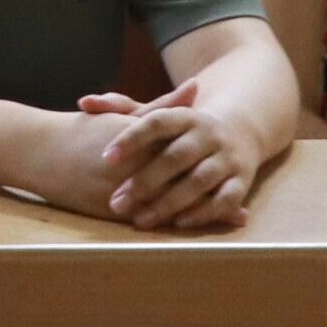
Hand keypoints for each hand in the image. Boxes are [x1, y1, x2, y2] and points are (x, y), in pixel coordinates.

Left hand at [71, 79, 262, 230]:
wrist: (239, 131)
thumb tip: (83, 102)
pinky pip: (225, 199)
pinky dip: (203, 212)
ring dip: (169, 202)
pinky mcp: (242, 180)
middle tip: (115, 202)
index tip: (105, 158)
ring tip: (140, 220)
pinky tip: (178, 224)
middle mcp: (208, 134)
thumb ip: (120, 108)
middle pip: (175, 156)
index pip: (155, 123)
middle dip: (145, 182)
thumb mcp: (158, 115)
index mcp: (184, 115)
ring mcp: (227, 157)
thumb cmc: (182, 129)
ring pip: (199, 180)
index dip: (130, 139)